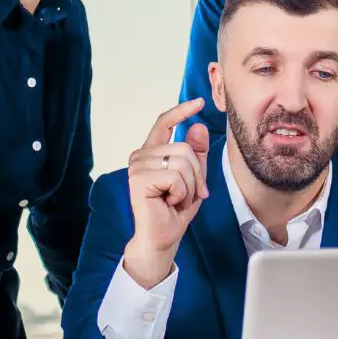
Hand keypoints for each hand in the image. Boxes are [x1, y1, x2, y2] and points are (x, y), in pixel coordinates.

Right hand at [121, 99, 210, 288]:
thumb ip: (196, 153)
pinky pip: (176, 176)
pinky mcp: (139, 179)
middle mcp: (141, 155)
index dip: (182, 110)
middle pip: (184, 148)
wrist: (162, 237)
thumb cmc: (174, 210)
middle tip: (187, 194)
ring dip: (189, 185)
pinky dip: (181, 193)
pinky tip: (169, 202)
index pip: (164, 123)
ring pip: (182, 161)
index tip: (200, 101)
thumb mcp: (193, 178)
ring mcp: (137, 166)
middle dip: (196, 174)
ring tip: (176, 199)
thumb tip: (198, 126)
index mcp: (151, 152)